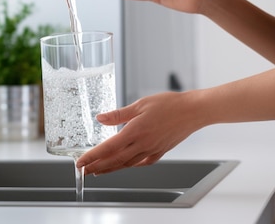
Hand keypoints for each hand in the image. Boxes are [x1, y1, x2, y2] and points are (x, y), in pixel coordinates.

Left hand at [76, 91, 202, 175]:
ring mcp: (152, 150)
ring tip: (98, 171)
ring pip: (126, 164)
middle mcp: (142, 144)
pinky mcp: (160, 151)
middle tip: (83, 170)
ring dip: (110, 168)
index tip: (80, 162)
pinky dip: (129, 165)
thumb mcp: (140, 104)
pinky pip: (141, 162)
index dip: (92, 156)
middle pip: (114, 160)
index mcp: (135, 131)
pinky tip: (124, 165)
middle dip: (97, 166)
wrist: (193, 111)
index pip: (108, 148)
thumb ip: (119, 114)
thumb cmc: (169, 104)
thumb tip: (101, 118)